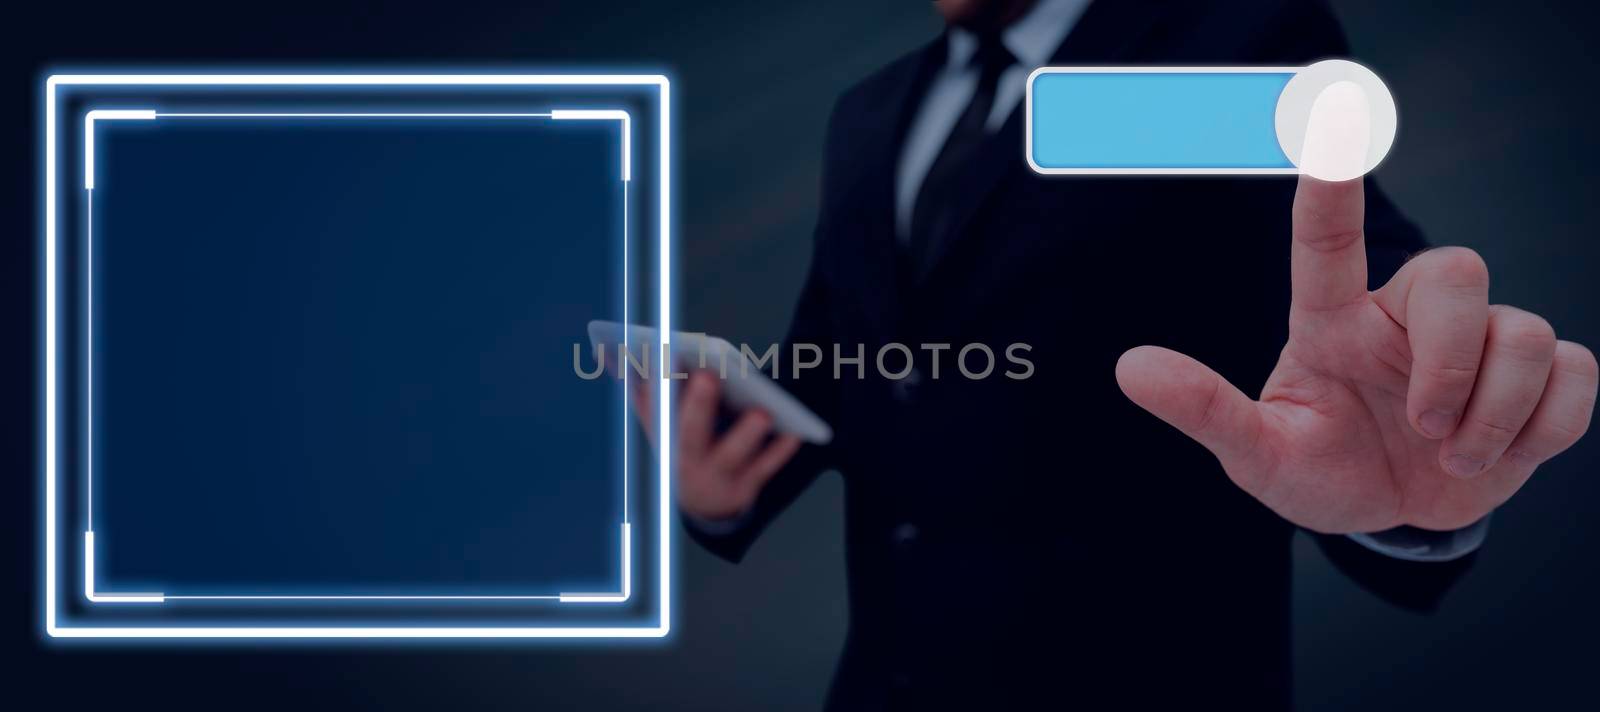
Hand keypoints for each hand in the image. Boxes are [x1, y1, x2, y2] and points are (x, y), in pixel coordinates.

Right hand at [630, 370, 801, 521]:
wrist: (702, 505)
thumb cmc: (683, 448)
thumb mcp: (661, 429)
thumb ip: (647, 396)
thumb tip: (624, 356)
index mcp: (663, 440)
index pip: (657, 412)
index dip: (659, 388)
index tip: (666, 357)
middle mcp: (684, 462)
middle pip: (690, 433)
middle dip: (698, 405)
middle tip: (708, 376)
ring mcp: (714, 477)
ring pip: (730, 456)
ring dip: (745, 434)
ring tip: (762, 413)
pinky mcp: (743, 489)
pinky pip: (763, 469)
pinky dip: (779, 452)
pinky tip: (794, 433)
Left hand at [1116, 175, 1597, 532]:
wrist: (1394, 517)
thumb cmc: (1320, 470)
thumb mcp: (1258, 455)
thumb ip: (1204, 409)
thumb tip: (1127, 367)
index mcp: (1333, 324)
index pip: (1327, 243)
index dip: (1332, 190)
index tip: (1333, 119)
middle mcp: (1406, 317)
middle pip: (1458, 270)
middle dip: (1449, 361)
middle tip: (1422, 429)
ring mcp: (1479, 342)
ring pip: (1525, 333)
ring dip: (1492, 415)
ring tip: (1449, 457)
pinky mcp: (1539, 377)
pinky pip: (1575, 373)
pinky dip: (1543, 428)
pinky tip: (1501, 453)